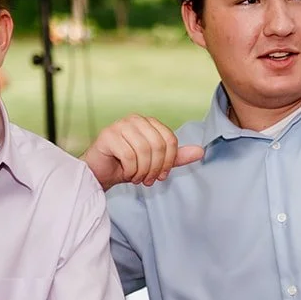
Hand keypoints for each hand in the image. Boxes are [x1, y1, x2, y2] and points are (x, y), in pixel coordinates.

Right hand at [83, 115, 203, 190]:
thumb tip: (201, 152)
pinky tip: (126, 173)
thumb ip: (176, 157)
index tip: (161, 175)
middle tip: (148, 180)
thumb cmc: (126, 166)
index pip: (170, 140)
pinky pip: (128, 156)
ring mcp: (119, 125)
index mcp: (148, 122)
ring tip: (137, 177)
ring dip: (142, 171)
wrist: (100, 173)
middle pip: (158, 145)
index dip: (169, 162)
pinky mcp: (107, 135)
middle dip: (155, 168)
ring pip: (144, 151)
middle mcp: (135, 119)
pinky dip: (130, 170)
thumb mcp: (155, 163)